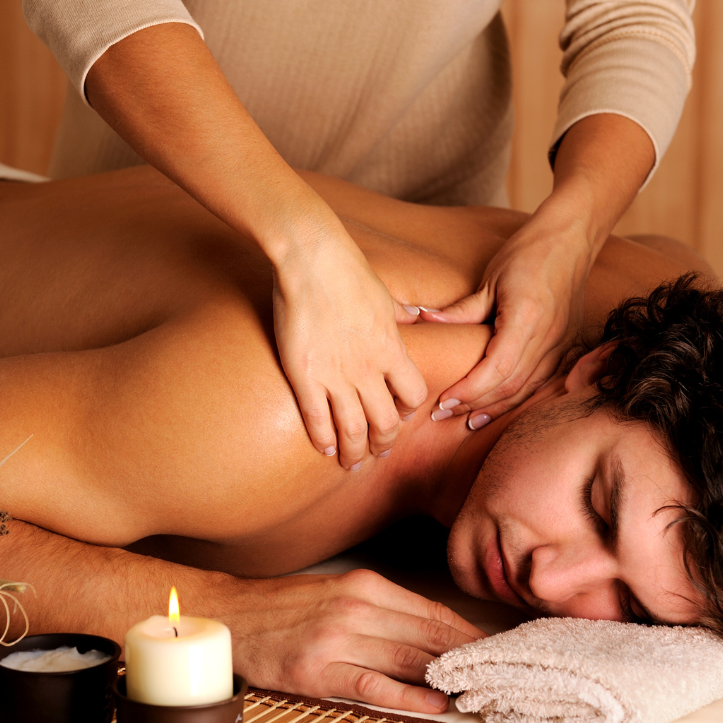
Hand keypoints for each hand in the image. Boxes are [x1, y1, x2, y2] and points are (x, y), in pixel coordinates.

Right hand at [219, 569, 485, 711]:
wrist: (230, 616)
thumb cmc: (285, 607)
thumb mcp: (336, 592)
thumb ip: (381, 609)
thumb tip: (429, 632)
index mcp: (363, 585)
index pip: (431, 610)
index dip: (466, 633)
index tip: (494, 648)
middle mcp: (355, 608)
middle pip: (428, 636)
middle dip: (467, 657)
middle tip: (499, 674)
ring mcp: (337, 640)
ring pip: (408, 660)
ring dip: (446, 677)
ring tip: (478, 691)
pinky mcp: (318, 671)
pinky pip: (373, 685)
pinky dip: (409, 695)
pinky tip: (434, 702)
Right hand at [273, 231, 428, 467]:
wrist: (312, 260)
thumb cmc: (348, 270)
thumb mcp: (385, 295)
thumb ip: (401, 314)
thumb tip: (416, 315)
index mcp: (391, 349)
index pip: (413, 395)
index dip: (408, 411)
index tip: (399, 416)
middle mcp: (369, 369)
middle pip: (386, 422)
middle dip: (383, 443)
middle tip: (376, 453)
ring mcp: (337, 375)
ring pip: (353, 429)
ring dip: (354, 451)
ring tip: (351, 462)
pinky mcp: (305, 376)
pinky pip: (317, 419)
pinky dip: (323, 438)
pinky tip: (323, 447)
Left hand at [422, 203, 592, 426]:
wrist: (571, 238)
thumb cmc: (528, 252)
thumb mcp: (490, 280)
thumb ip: (461, 310)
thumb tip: (424, 321)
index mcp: (527, 319)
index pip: (496, 369)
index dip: (469, 390)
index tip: (443, 401)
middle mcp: (549, 337)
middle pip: (510, 386)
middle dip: (474, 405)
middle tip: (443, 415)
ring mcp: (562, 344)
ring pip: (527, 390)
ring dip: (496, 408)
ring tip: (467, 421)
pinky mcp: (567, 345)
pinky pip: (542, 382)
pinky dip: (518, 398)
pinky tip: (498, 407)